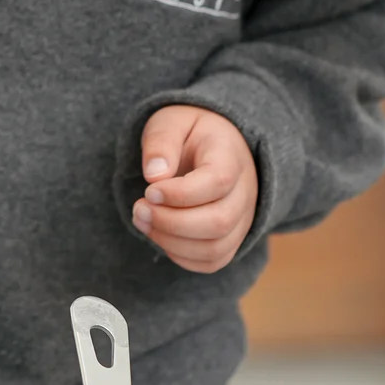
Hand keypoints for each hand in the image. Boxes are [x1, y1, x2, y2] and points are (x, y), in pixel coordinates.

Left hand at [132, 106, 258, 274]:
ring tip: (143, 220)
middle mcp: (245, 191)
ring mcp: (242, 218)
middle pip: (219, 221)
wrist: (211, 146)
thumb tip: (154, 175)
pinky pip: (212, 261)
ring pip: (215, 248)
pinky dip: (181, 256)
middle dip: (171, 222)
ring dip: (171, 242)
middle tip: (139, 208)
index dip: (180, 194)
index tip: (149, 190)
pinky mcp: (232, 238)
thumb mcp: (171, 122)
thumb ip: (161, 142)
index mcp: (230, 156)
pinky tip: (159, 233)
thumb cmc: (188, 133)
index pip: (218, 182)